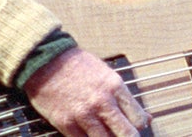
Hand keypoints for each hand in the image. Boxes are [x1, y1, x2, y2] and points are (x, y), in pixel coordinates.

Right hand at [23, 47, 150, 136]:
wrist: (46, 61)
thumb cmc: (77, 65)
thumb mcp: (107, 74)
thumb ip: (124, 97)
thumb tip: (145, 117)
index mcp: (115, 87)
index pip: (138, 118)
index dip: (140, 126)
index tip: (136, 127)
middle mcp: (102, 102)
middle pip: (126, 134)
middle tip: (125, 135)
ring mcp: (84, 115)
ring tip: (106, 134)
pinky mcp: (66, 123)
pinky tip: (90, 135)